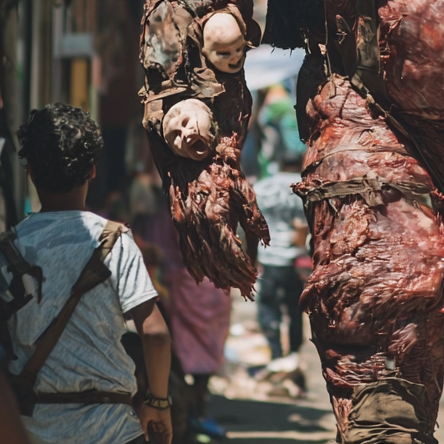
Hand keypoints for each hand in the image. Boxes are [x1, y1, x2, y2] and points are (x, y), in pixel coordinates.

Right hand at [141, 404, 172, 443]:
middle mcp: (159, 423)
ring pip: (164, 435)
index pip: (153, 431)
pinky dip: (169, 439)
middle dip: (160, 443)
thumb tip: (146, 438)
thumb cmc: (148, 408)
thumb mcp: (143, 420)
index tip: (149, 441)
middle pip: (160, 435)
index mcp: (152, 421)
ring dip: (164, 443)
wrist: (155, 400)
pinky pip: (169, 433)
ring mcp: (164, 423)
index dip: (151, 437)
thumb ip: (144, 429)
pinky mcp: (168, 423)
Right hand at [167, 144, 267, 295]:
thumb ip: (254, 219)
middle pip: (215, 259)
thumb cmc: (225, 172)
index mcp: (217, 214)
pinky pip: (185, 249)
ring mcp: (185, 223)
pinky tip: (201, 277)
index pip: (231, 251)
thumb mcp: (245, 191)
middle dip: (230, 276)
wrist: (194, 155)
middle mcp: (198, 222)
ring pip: (199, 258)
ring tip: (227, 286)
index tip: (253, 278)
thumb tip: (266, 244)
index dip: (242, 267)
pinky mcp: (178, 221)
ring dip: (214, 274)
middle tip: (244, 288)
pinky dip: (193, 265)